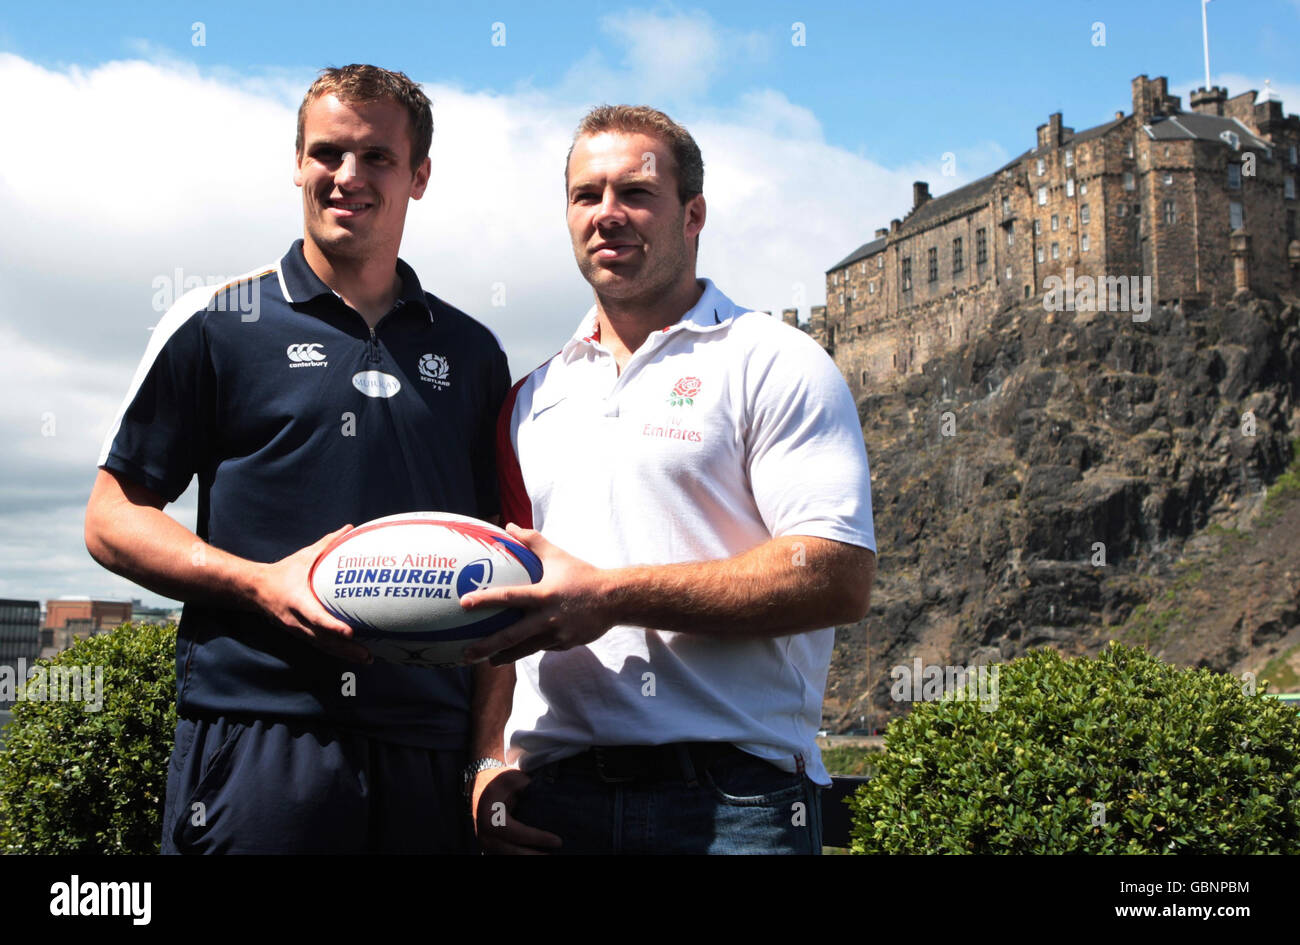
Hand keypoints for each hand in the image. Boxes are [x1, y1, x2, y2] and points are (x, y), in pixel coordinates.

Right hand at [253, 524, 371, 662]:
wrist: (254, 590)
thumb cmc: (283, 571)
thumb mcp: (303, 557)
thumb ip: (327, 543)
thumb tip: (349, 528)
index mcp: (297, 601)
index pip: (315, 616)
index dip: (332, 626)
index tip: (349, 632)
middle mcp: (296, 620)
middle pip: (322, 639)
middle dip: (345, 648)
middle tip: (368, 655)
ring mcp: (297, 630)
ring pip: (322, 646)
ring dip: (344, 654)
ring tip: (368, 660)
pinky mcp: (300, 635)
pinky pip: (320, 646)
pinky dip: (337, 652)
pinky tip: (355, 656)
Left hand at [459, 524, 612, 664]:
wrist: (615, 599)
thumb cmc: (583, 574)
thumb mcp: (557, 555)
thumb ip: (532, 541)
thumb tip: (509, 526)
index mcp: (543, 595)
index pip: (508, 597)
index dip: (485, 599)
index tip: (464, 603)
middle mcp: (547, 618)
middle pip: (511, 637)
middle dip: (486, 646)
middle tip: (465, 654)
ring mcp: (556, 635)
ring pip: (524, 650)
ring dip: (504, 657)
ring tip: (487, 662)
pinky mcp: (564, 645)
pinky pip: (543, 647)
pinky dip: (530, 648)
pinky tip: (520, 651)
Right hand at [473, 767, 561, 854]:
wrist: (481, 790)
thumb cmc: (500, 786)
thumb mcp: (513, 780)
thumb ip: (528, 788)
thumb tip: (550, 799)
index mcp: (490, 819)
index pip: (517, 833)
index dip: (538, 838)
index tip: (558, 841)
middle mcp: (486, 836)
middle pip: (513, 852)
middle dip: (535, 855)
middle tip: (554, 855)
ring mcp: (488, 845)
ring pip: (510, 856)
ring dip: (530, 856)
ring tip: (550, 855)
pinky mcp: (493, 849)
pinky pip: (509, 855)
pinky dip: (524, 855)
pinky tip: (540, 853)